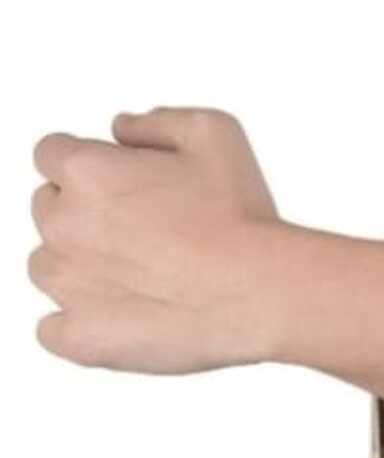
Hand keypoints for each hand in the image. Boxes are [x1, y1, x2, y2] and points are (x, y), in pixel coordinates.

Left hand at [29, 105, 280, 372]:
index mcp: (86, 170)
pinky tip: (118, 320)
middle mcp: (63, 223)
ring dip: (80, 270)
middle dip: (86, 218)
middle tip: (143, 236)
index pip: (52, 155)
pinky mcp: (81, 336)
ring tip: (139, 281)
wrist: (262, 293)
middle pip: (48, 211)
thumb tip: (123, 130)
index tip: (122, 189)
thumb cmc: (242, 221)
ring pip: (47, 268)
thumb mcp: (214, 132)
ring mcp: (68, 284)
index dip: (90, 169)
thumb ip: (157, 120)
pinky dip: (77, 326)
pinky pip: (52, 332)